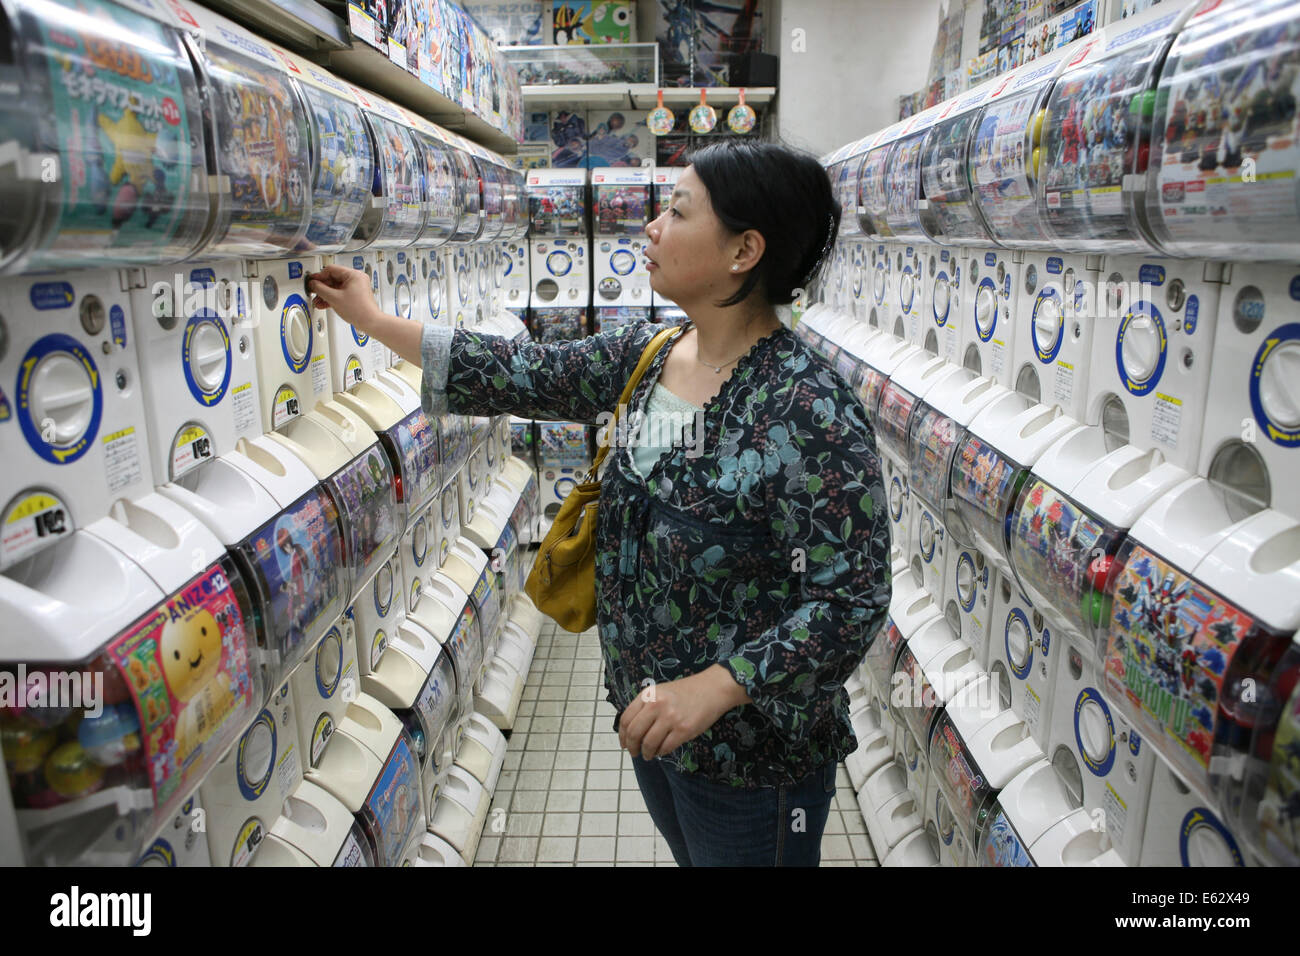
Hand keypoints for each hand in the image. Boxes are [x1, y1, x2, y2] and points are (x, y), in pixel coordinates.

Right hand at [306, 264, 382, 333]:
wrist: (370, 322)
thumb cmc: (359, 310)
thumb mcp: (334, 298)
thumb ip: (320, 289)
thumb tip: (313, 284)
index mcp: (353, 275)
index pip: (331, 270)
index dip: (319, 276)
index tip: (312, 281)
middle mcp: (356, 279)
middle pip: (333, 278)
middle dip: (322, 287)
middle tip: (313, 291)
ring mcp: (356, 287)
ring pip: (336, 287)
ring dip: (325, 294)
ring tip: (317, 300)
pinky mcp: (355, 295)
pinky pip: (340, 293)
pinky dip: (332, 298)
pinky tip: (323, 303)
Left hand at [618, 665, 749, 759]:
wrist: (712, 688)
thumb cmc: (686, 691)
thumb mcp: (660, 692)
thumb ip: (645, 706)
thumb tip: (631, 730)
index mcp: (648, 695)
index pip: (626, 719)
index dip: (622, 736)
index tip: (624, 744)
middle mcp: (656, 705)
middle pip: (634, 733)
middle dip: (632, 747)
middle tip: (635, 753)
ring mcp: (670, 717)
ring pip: (649, 743)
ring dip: (646, 753)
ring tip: (649, 755)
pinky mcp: (684, 729)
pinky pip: (665, 747)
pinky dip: (661, 752)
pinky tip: (662, 751)